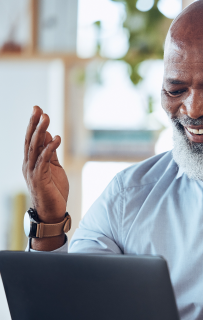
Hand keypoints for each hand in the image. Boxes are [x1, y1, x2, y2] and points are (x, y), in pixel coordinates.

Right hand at [22, 106, 68, 223]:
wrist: (52, 212)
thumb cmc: (54, 191)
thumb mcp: (54, 168)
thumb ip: (51, 153)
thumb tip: (49, 136)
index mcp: (31, 162)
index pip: (31, 139)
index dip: (33, 124)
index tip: (37, 109)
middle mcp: (28, 165)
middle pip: (30, 140)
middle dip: (34, 123)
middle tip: (38, 108)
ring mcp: (32, 171)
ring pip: (35, 148)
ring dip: (40, 132)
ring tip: (46, 118)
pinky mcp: (39, 178)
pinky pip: (44, 160)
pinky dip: (49, 148)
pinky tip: (56, 138)